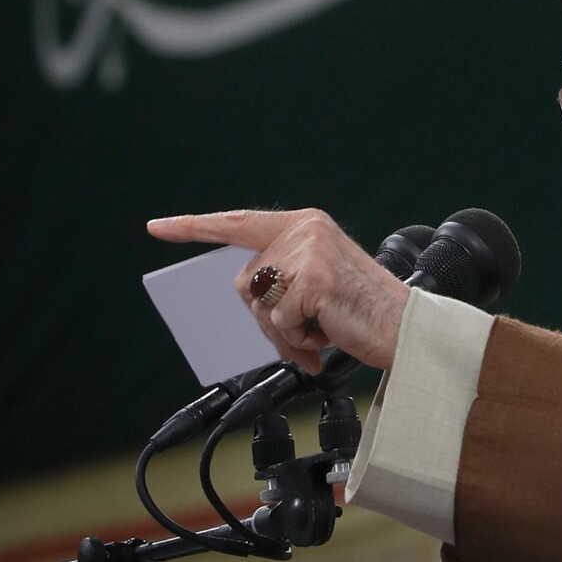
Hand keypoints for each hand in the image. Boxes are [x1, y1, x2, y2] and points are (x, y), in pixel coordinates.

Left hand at [145, 207, 410, 372]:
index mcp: (303, 224)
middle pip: (244, 282)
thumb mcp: (314, 283)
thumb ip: (279, 277)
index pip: (239, 222)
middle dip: (265, 317)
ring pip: (258, 305)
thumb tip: (242, 295)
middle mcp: (304, 229)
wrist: (404, 327)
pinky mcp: (311, 279)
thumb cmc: (358, 311)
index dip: (195, 226)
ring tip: (320, 329)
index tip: (158, 226)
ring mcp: (308, 251)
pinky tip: (326, 333)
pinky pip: (278, 322)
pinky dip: (298, 339)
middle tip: (303, 328)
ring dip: (284, 331)